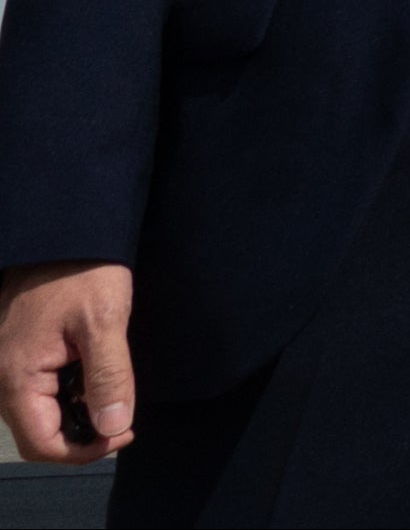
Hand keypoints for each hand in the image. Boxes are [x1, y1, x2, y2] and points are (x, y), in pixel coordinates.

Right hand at [0, 262, 131, 465]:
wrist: (65, 233)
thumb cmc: (82, 271)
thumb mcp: (104, 322)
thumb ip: (109, 378)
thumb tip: (114, 427)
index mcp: (15, 378)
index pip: (41, 444)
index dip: (84, 451)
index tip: (123, 434)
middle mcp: (1, 378)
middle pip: (37, 433)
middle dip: (81, 435)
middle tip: (122, 419)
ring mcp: (5, 366)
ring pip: (38, 413)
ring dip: (74, 414)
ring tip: (109, 393)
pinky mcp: (15, 354)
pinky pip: (36, 390)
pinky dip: (65, 393)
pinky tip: (91, 375)